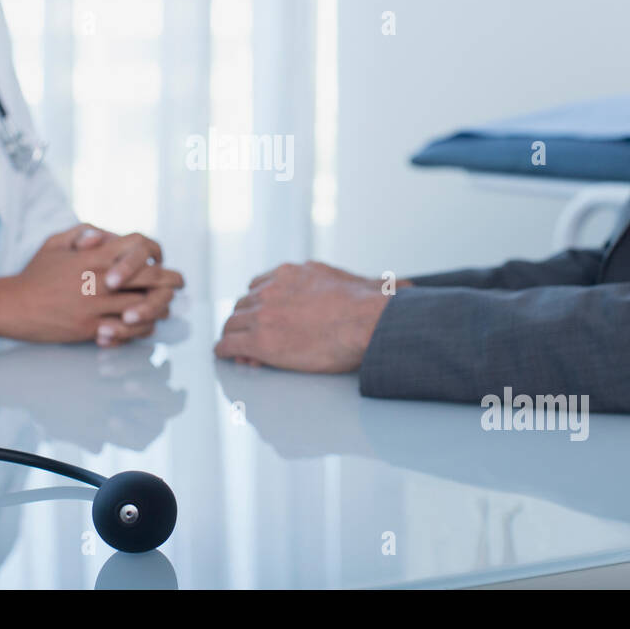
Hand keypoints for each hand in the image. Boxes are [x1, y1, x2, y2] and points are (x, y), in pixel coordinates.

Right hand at [0, 224, 183, 345]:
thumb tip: (103, 235)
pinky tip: (141, 326)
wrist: (13, 306)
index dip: (155, 250)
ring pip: (145, 307)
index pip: (139, 245)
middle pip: (153, 277)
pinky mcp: (92, 328)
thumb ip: (82, 233)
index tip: (160, 257)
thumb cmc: (35, 274)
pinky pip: (128, 330)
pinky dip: (139, 329)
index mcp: (95, 256)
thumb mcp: (55, 243)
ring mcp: (98, 305)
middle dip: (172, 280)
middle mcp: (101, 279)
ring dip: (159, 307)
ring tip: (162, 307)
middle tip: (179, 283)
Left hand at [213, 261, 403, 373]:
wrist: (366, 321)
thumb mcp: (372, 285)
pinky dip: (224, 349)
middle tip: (248, 338)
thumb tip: (406, 286)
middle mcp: (275, 287)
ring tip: (237, 351)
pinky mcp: (260, 339)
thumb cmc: (373, 308)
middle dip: (245, 320)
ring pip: (233, 322)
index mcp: (297, 273)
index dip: (260, 303)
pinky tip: (223, 355)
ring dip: (233, 335)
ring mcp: (265, 312)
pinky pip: (229, 343)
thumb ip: (377, 285)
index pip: (263, 284)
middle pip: (245, 303)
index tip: (263, 315)